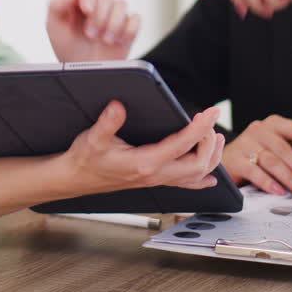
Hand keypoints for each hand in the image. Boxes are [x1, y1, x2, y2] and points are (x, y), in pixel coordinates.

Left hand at [47, 0, 140, 62]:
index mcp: (80, 0)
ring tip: (105, 40)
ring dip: (113, 23)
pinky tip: (118, 41)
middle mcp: (99, 4)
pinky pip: (136, 19)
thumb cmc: (68, 48)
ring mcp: (115, 15)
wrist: (85, 73)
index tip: (87, 10)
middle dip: (99, 16)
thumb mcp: (54, 27)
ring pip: (122, 3)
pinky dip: (128, 30)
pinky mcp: (129, 27)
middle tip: (90, 35)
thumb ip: (56, 5)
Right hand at [64, 101, 225, 193]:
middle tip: (210, 122)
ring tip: (216, 138)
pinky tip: (209, 176)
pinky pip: (186, 185)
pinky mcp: (155, 180)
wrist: (75, 179)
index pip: (182, 145)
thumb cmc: (85, 159)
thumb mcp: (92, 138)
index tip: (211, 112)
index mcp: (144, 163)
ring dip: (211, 158)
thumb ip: (107, 123)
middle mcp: (155, 174)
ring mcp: (157, 180)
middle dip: (210, 143)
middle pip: (198, 165)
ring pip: (196, 176)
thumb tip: (118, 106)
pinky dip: (202, 178)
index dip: (200, 128)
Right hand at [222, 115, 291, 196]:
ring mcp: (246, 143)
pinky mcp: (236, 159)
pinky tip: (279, 191)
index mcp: (275, 124)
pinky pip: (255, 171)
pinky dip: (269, 182)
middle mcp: (260, 130)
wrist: (226, 159)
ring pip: (272, 161)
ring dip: (290, 178)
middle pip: (286, 148)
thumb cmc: (255, 152)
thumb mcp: (277, 147)